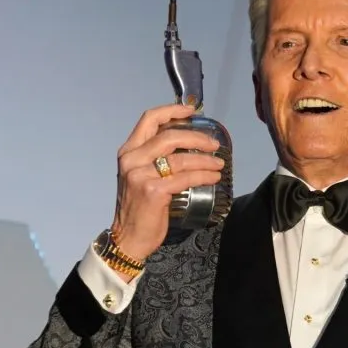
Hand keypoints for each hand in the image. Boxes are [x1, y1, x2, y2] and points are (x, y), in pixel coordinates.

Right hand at [111, 103, 224, 265]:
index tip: (192, 110)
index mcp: (128, 151)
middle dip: (197, 138)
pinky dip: (203, 176)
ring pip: (180, 158)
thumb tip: (187, 145)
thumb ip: (155, 158)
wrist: (128, 237)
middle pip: (170, 136)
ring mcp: (141, 175)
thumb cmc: (139, 207)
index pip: (149, 119)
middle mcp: (132, 160)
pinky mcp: (154, 191)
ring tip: (219, 164)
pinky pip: (185, 178)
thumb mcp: (140, 176)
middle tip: (214, 144)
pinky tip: (214, 178)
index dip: (172, 110)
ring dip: (205, 160)